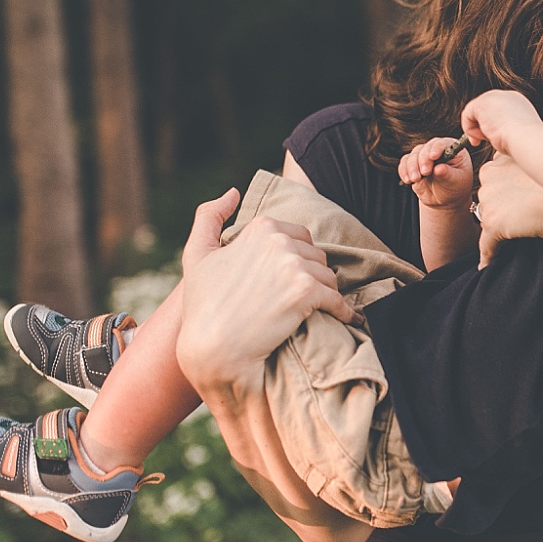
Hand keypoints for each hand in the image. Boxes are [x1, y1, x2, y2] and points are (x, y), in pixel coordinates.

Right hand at [175, 189, 352, 386]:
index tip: (290, 280)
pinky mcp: (306, 293)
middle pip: (316, 256)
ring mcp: (294, 266)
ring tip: (318, 311)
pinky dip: (343, 312)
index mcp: (260, 227)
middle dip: (313, 276)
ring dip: (326, 295)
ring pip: (329, 278)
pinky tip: (345, 320)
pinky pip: (337, 300)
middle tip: (303, 299)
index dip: (298, 258)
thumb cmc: (202, 305)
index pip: (299, 236)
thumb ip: (209, 217)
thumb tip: (233, 192)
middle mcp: (279, 241)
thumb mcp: (197, 255)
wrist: (212, 348)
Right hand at [396, 137, 474, 209]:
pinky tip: (408, 180)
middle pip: (425, 149)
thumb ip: (447, 174)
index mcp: (451, 150)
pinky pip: (404, 163)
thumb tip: (438, 168)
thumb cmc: (455, 187)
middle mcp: (436, 150)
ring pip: (413, 155)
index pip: (442, 144)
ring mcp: (423, 157)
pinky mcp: (413, 165)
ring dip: (412, 167)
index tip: (433, 157)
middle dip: (422, 160)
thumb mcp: (456, 181)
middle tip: (425, 173)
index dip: (436, 148)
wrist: (445, 199)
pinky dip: (404, 171)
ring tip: (415, 180)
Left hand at [459, 89, 541, 152]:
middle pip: (485, 110)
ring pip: (475, 113)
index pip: (498, 111)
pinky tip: (479, 138)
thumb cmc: (525, 142)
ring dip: (477, 129)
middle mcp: (506, 96)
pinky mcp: (482, 103)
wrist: (526, 138)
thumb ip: (509, 128)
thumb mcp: (519, 132)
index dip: (492, 125)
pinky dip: (469, 129)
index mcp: (518, 102)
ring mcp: (494, 97)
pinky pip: (467, 115)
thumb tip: (497, 134)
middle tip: (485, 140)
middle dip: (482, 126)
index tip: (493, 137)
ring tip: (485, 139)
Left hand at [474, 154, 542, 267]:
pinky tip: (487, 264)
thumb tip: (514, 179)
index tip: (519, 195)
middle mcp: (488, 176)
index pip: (494, 177)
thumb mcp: (537, 164)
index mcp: (499, 161)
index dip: (506, 188)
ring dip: (500, 225)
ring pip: (487, 218)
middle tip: (523, 211)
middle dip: (501, 205)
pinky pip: (485, 244)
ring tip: (520, 228)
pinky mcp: (492, 223)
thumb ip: (520, 166)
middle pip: (488, 197)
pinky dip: (488, 255)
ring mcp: (488, 201)